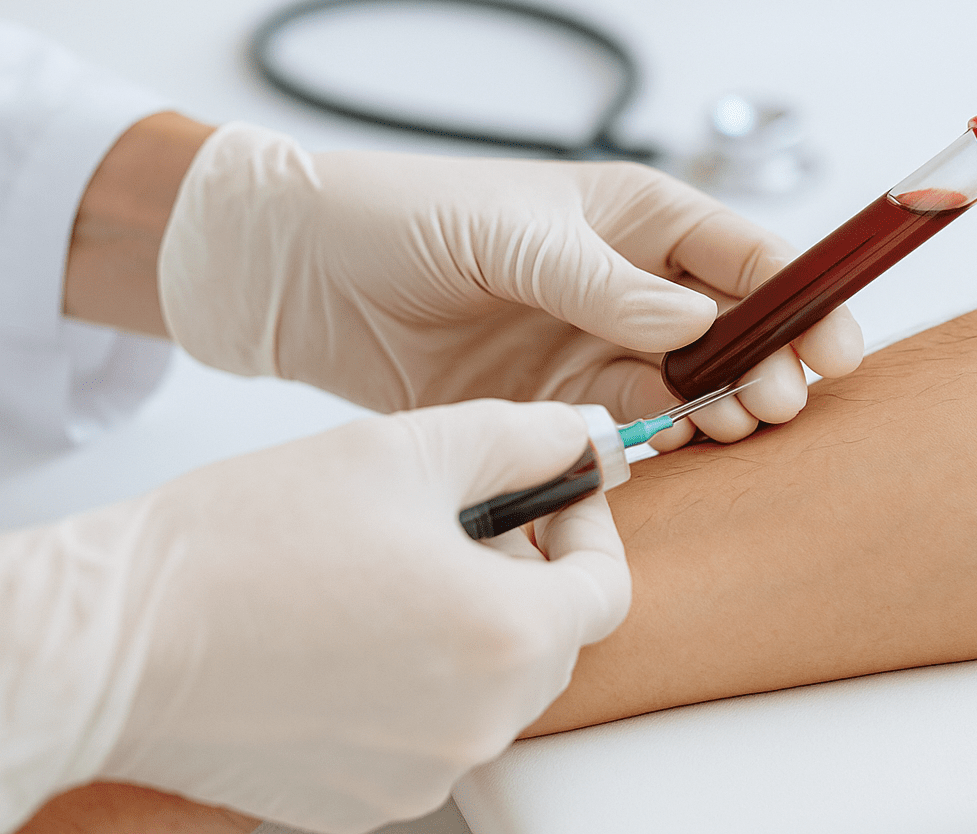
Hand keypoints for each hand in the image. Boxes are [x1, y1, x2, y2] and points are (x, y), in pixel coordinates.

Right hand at [78, 400, 627, 832]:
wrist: (112, 640)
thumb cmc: (244, 544)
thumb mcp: (403, 450)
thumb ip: (519, 437)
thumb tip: (584, 436)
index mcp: (506, 635)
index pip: (607, 588)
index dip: (586, 528)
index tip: (547, 498)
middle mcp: (481, 720)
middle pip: (551, 640)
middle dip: (523, 574)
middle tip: (454, 525)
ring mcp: (424, 771)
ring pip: (491, 687)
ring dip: (467, 626)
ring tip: (389, 572)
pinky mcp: (366, 798)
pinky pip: (430, 731)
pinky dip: (415, 681)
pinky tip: (349, 631)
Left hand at [158, 124, 863, 445]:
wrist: (296, 270)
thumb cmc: (401, 212)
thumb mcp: (512, 234)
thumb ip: (606, 283)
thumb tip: (701, 323)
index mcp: (636, 219)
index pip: (746, 257)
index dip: (800, 298)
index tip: (831, 343)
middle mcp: (629, 284)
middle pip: (733, 329)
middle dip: (770, 362)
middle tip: (778, 398)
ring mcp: (593, 345)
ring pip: (689, 384)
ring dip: (722, 405)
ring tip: (736, 422)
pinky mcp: (553, 401)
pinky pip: (626, 426)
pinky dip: (657, 440)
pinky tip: (674, 445)